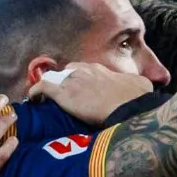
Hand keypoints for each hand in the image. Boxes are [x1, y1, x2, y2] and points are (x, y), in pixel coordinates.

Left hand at [34, 60, 148, 126]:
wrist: (128, 108)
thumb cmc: (136, 98)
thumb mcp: (140, 85)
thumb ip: (136, 82)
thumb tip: (143, 84)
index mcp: (101, 69)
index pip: (86, 69)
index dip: (82, 79)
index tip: (82, 89)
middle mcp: (84, 70)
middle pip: (69, 71)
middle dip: (67, 81)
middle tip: (67, 94)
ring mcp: (72, 80)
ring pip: (55, 78)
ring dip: (52, 87)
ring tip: (48, 99)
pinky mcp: (62, 93)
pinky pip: (42, 87)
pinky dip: (35, 92)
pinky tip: (33, 100)